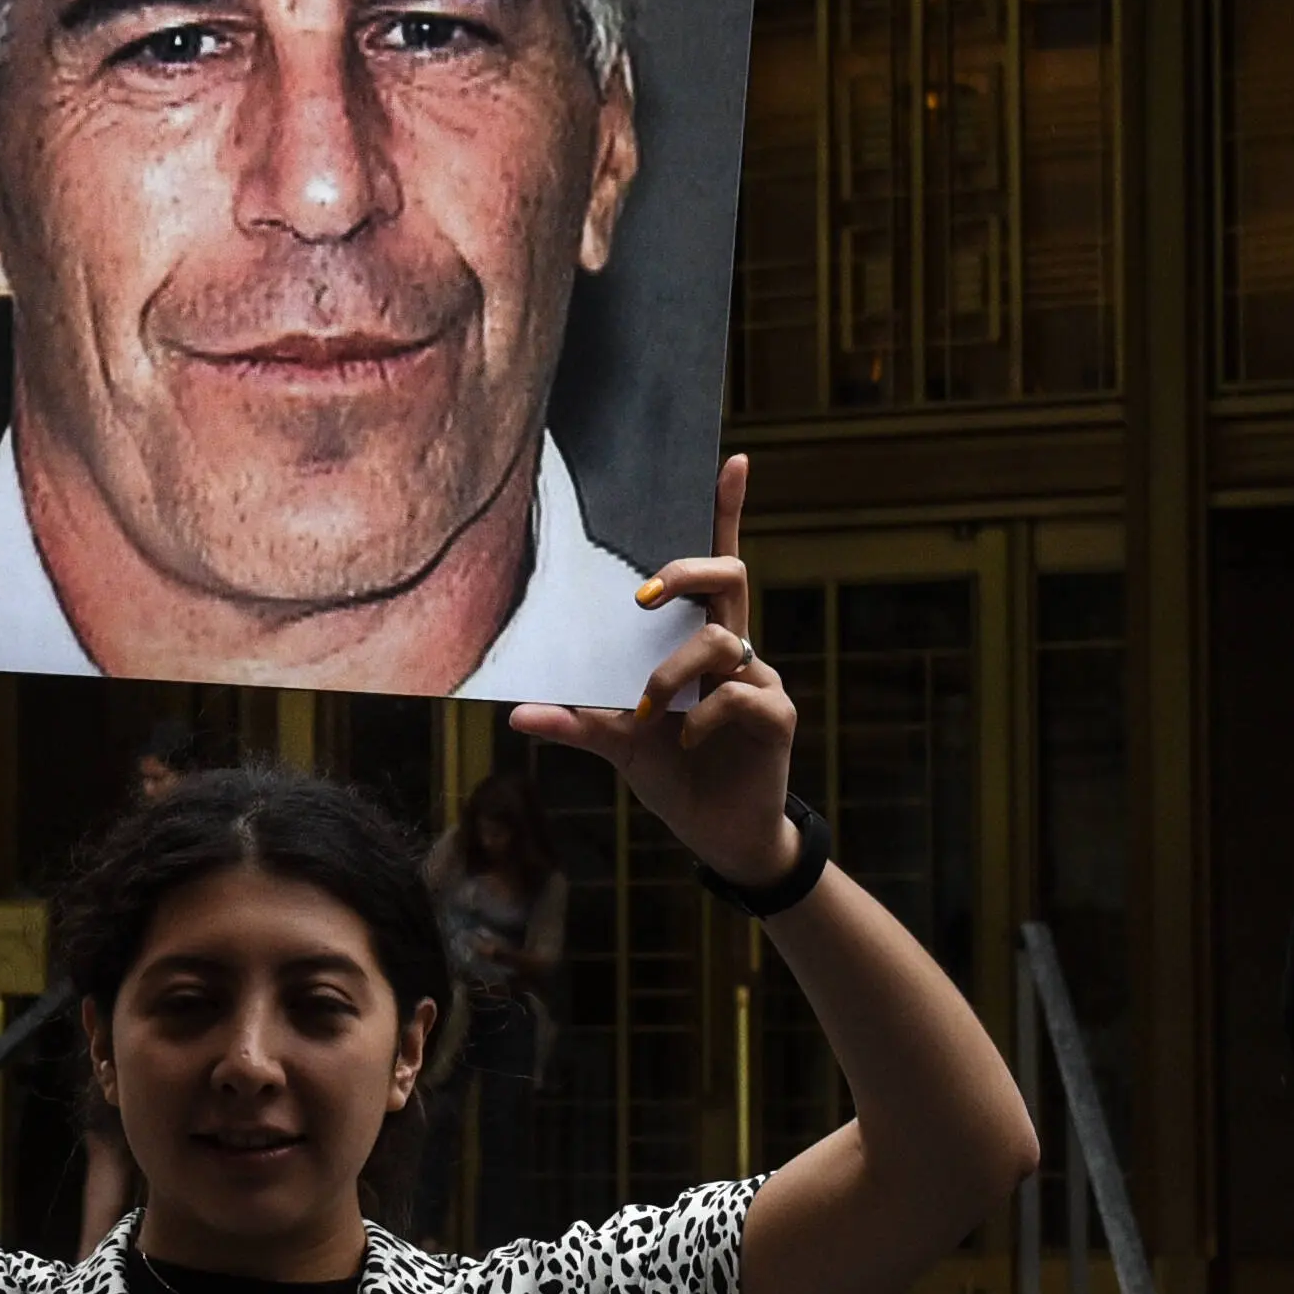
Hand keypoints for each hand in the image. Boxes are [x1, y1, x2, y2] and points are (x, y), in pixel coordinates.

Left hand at [508, 458, 799, 892]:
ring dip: (673, 673)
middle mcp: (734, 649)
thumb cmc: (674, 774)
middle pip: (729, 576)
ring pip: (720, 643)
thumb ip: (576, 722)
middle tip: (642, 597)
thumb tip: (516, 713)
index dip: (726, 512)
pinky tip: (688, 741)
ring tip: (647, 713)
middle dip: (686, 572)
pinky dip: (703, 717)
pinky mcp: (777, 717)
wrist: (717, 834)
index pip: (715, 565)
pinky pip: (739, 697)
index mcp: (697, 641)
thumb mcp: (617, 744)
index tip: (732, 459)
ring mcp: (760, 680)